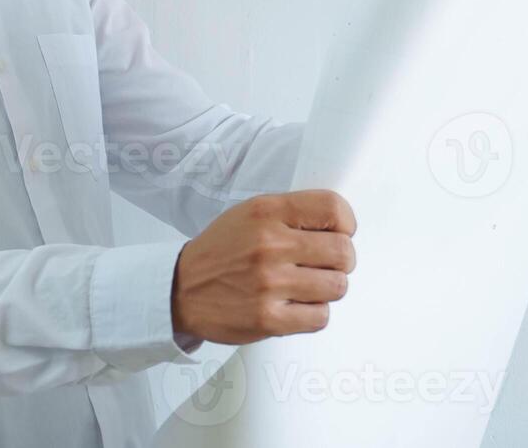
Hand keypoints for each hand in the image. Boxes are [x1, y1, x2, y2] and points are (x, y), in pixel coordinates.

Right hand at [171, 190, 355, 345]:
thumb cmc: (222, 250)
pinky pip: (321, 317)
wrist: (180, 288)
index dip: (346, 223)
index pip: (333, 209)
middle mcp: (269, 245)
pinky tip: (294, 304)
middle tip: (322, 264)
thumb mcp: (250, 214)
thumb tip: (341, 227)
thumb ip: (292, 214)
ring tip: (304, 285)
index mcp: (266, 212)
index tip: (339, 232)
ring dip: (326, 288)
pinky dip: (313, 313)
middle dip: (340, 260)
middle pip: (343, 252)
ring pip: (337, 286)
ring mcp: (269, 283)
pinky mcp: (268, 318)